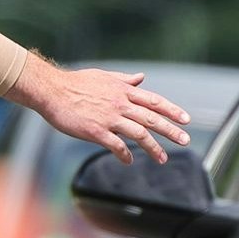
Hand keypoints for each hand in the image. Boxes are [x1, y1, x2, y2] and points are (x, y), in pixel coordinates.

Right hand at [24, 62, 192, 162]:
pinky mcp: (96, 130)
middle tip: (185, 140)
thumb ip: (125, 80)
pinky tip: (129, 161)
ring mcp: (109, 118)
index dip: (172, 110)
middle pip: (152, 118)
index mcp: (123, 90)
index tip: (186, 120)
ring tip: (162, 158)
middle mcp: (120, 103)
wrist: (51, 90)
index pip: (154, 101)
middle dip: (171, 130)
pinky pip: (116, 145)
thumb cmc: (76, 83)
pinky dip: (125, 154)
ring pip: (139, 133)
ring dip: (153, 147)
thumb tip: (141, 78)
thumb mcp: (104, 76)